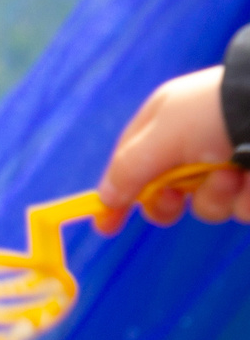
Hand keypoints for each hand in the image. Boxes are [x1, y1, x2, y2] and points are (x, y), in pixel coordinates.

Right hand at [96, 65, 249, 234]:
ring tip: (232, 171)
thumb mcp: (163, 136)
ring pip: (208, 206)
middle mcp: (194, 150)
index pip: (129, 166)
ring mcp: (227, 168)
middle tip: (174, 196)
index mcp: (164, 127)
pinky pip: (242, 209)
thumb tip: (104, 198)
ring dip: (216, 195)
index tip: (105, 225)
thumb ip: (130, 169)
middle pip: (166, 196)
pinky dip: (246, 197)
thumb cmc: (215, 113)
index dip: (116, 195)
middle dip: (169, 201)